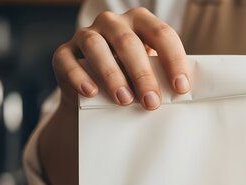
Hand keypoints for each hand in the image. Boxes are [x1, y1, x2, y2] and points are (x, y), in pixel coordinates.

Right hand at [52, 7, 190, 109]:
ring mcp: (86, 34)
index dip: (173, 60)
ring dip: (111, 74)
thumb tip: (181, 95)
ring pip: (95, 46)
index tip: (181, 88)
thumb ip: (162, 76)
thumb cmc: (133, 79)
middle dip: (142, 74)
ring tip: (124, 100)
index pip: (161, 34)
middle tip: (152, 102)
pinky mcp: (64, 52)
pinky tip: (91, 92)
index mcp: (141, 22)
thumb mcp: (150, 73)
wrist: (95, 93)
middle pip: (128, 42)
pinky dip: (79, 77)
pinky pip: (67, 60)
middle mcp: (112, 22)